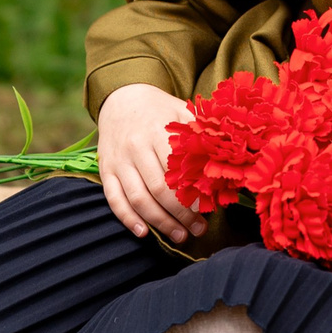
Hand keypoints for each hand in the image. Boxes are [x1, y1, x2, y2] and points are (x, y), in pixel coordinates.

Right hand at [95, 83, 206, 242]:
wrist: (122, 96)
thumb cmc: (160, 109)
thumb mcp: (182, 112)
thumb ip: (200, 134)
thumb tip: (225, 161)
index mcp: (157, 131)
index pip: (177, 171)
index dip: (193, 194)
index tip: (209, 210)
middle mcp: (136, 147)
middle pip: (159, 190)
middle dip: (181, 215)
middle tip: (198, 230)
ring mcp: (118, 160)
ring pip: (138, 198)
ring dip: (159, 222)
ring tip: (179, 236)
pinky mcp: (105, 169)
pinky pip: (114, 199)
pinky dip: (127, 218)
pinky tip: (143, 232)